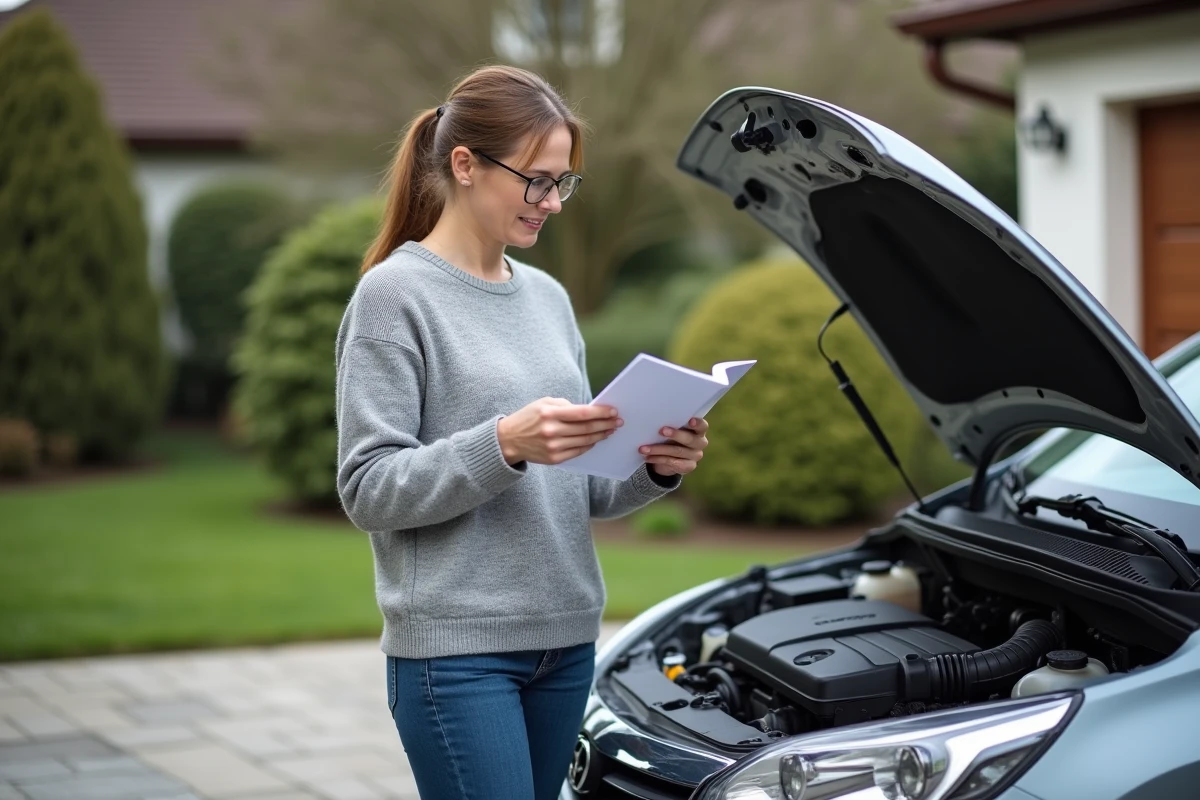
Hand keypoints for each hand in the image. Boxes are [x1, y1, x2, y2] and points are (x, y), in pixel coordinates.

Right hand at [497, 397, 621, 465]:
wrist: (508, 440)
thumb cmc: (528, 418)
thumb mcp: (543, 404)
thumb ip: (565, 406)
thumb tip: (589, 411)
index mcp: (549, 414)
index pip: (582, 413)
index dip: (600, 412)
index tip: (613, 411)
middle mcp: (552, 431)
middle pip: (586, 428)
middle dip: (605, 424)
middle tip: (618, 421)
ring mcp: (553, 447)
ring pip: (585, 441)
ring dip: (601, 435)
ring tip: (610, 430)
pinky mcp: (554, 459)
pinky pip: (578, 451)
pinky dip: (589, 445)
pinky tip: (596, 440)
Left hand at [640, 417, 708, 476]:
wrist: (669, 459)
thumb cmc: (670, 438)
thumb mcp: (672, 430)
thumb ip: (670, 425)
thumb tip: (654, 420)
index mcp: (698, 430)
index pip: (702, 426)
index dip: (697, 423)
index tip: (689, 420)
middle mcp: (700, 443)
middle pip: (690, 439)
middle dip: (675, 435)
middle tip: (661, 431)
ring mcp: (696, 456)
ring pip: (677, 451)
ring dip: (658, 449)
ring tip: (643, 448)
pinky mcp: (689, 466)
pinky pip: (672, 462)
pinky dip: (658, 459)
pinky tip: (647, 457)